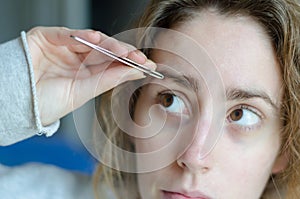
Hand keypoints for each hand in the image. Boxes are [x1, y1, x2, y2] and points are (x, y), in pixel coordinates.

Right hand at [26, 26, 153, 125]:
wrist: (16, 105)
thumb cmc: (45, 103)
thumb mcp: (83, 92)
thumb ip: (108, 80)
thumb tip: (135, 72)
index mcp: (87, 73)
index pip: (112, 64)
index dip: (130, 63)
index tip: (148, 66)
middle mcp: (78, 59)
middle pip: (106, 51)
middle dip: (125, 54)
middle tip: (141, 59)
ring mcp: (65, 48)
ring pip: (92, 41)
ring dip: (110, 45)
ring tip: (126, 52)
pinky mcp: (49, 38)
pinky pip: (68, 33)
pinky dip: (81, 35)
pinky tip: (97, 39)